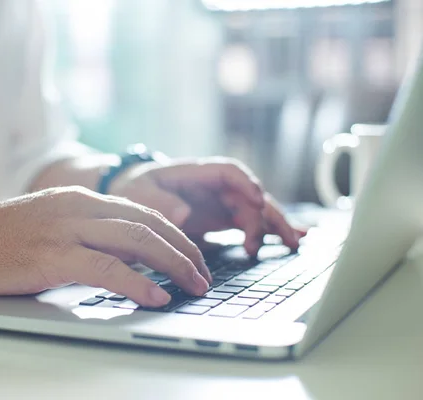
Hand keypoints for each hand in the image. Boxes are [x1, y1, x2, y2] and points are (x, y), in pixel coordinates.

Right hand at [0, 186, 210, 307]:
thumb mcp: (49, 222)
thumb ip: (86, 231)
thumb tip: (124, 254)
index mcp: (80, 198)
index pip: (142, 212)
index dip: (175, 235)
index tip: (193, 256)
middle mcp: (78, 207)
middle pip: (148, 225)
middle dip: (184, 251)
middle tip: (204, 275)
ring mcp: (65, 229)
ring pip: (137, 241)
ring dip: (173, 265)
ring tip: (194, 286)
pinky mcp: (52, 256)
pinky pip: (107, 268)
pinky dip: (138, 284)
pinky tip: (156, 297)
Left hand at [109, 157, 305, 255]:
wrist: (130, 195)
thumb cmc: (134, 189)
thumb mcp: (138, 193)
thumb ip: (159, 201)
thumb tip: (183, 214)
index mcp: (196, 173)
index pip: (228, 171)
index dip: (245, 183)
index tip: (257, 199)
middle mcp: (213, 186)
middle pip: (249, 194)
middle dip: (268, 214)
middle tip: (283, 237)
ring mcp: (220, 202)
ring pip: (255, 210)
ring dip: (275, 225)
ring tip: (294, 243)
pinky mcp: (220, 218)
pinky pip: (249, 223)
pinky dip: (268, 232)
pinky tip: (290, 241)